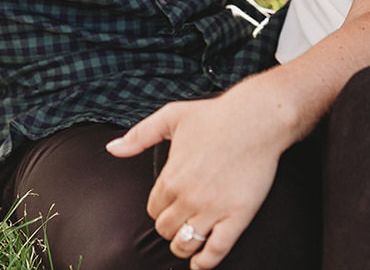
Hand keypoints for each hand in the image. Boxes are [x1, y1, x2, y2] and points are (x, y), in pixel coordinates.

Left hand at [106, 86, 290, 269]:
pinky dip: (205, 262)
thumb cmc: (215, 115)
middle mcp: (188, 197)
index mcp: (170, 177)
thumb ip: (139, 135)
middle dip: (169, 227)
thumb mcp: (171, 116)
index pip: (153, 209)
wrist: (257, 119)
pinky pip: (216, 250)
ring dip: (182, 246)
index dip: (159, 209)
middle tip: (178, 221)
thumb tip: (112, 148)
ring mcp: (213, 209)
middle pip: (165, 229)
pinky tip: (200, 263)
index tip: (168, 206)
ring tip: (186, 242)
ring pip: (184, 244)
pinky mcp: (237, 216)